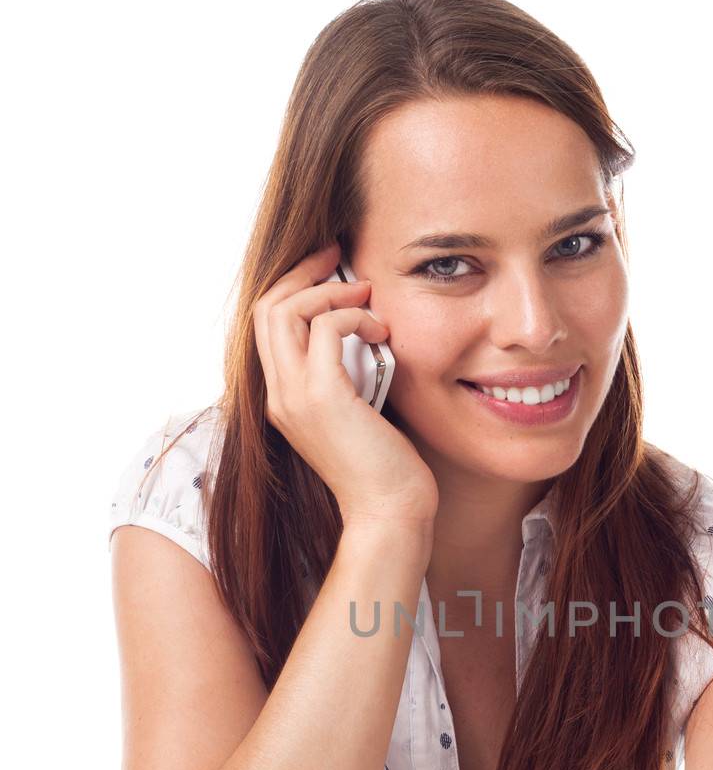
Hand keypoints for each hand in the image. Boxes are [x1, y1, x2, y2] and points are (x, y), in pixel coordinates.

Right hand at [253, 241, 439, 529]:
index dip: (293, 287)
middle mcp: (278, 395)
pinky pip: (324, 329)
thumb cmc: (384, 467)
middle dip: (302, 272)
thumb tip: (361, 335)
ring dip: (329, 292)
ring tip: (367, 297)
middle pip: (266, 307)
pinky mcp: (323, 398)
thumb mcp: (356, 411)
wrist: (389, 513)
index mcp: (282, 397)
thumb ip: (346, 374)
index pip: (266, 324)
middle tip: (340, 257)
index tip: (330, 269)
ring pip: (284, 310)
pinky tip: (381, 333)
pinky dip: (354, 317)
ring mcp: (295, 397)